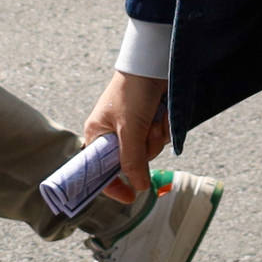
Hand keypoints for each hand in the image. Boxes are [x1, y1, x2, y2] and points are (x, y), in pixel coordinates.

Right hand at [81, 71, 169, 208]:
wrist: (154, 63)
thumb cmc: (133, 92)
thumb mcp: (129, 128)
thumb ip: (132, 160)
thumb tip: (138, 187)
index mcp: (97, 136)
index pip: (100, 171)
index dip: (114, 186)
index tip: (130, 198)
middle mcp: (113, 134)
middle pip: (132, 161)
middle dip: (145, 148)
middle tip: (147, 130)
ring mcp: (133, 128)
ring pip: (149, 150)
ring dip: (156, 135)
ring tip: (155, 116)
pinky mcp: (149, 120)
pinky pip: (159, 136)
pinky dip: (164, 126)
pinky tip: (163, 111)